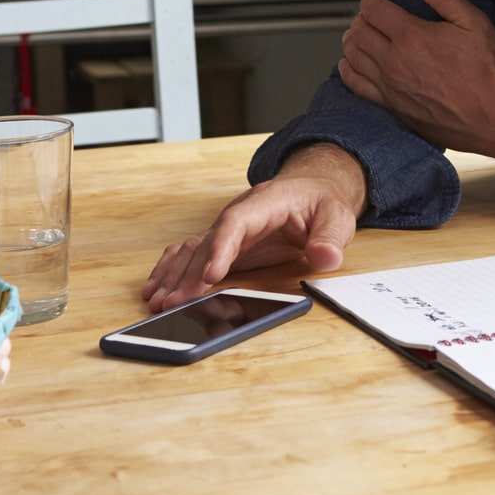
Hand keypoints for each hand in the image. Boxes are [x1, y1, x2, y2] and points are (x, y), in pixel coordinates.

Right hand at [140, 144, 366, 310]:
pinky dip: (171, 271)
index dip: (220, 249)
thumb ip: (330, 238)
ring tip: (158, 302)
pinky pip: (191, 255)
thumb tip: (325, 257)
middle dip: (188, 275)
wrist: (312, 190)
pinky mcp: (224, 246)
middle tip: (174, 304)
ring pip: (192, 250)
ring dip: (173, 275)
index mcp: (264, 203)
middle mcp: (238, 216)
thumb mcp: (336, 217)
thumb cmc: (321, 203)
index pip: (235, 224)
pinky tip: (157, 288)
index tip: (210, 275)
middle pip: (207, 243)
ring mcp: (227, 231)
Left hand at [338, 0, 494, 175]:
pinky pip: (356, 86)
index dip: (372, 1)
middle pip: (358, 32)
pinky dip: (349, 72)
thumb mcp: (473, 21)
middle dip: (360, 19)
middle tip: (368, 17)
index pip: (373, 9)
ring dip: (352, 42)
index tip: (376, 1)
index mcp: (411, 36)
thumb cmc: (489, 71)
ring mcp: (390, 87)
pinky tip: (350, 66)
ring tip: (357, 36)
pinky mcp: (392, 108)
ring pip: (353, 57)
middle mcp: (394, 62)